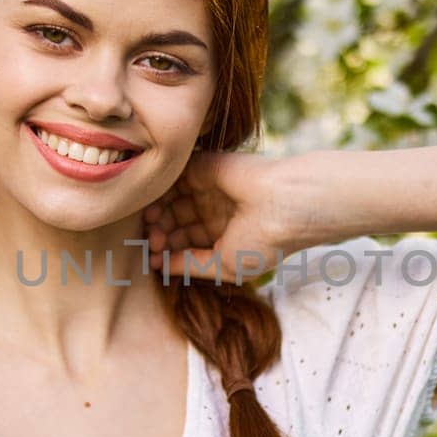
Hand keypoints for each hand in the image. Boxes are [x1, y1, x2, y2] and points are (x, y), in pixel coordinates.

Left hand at [141, 151, 301, 283]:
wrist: (284, 207)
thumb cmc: (262, 242)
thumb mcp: (225, 267)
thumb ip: (190, 266)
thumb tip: (159, 266)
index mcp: (223, 235)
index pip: (186, 243)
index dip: (167, 251)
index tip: (152, 260)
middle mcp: (214, 212)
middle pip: (175, 223)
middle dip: (160, 234)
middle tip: (152, 243)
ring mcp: (208, 190)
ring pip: (171, 202)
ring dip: (157, 215)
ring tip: (152, 228)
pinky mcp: (203, 169)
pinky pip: (172, 180)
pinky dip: (159, 193)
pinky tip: (153, 208)